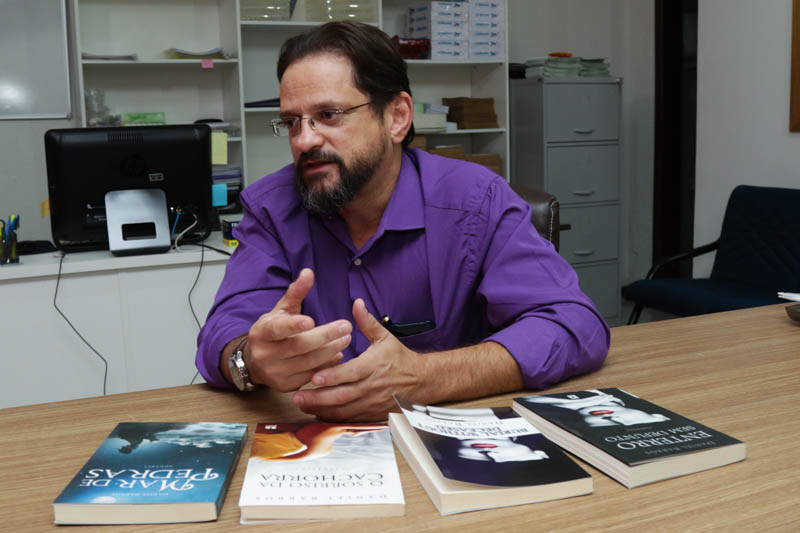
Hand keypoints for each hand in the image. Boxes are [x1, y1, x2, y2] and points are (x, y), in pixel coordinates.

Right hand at [243, 268, 352, 391]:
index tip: (312, 320)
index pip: (277, 329)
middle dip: (325, 336)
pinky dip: (326, 366)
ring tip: (346, 339)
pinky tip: (338, 355)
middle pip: (298, 346)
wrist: (255, 362)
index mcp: (262, 332)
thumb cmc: (273, 331)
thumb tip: (309, 272)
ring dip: (330, 351)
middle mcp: (265, 354)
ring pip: (307, 363)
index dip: (293, 325)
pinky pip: (310, 376)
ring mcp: (275, 373)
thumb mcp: (281, 310)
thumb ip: (296, 292)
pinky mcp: (286, 386)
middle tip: (346, 326)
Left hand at [291, 298, 424, 420]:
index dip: (332, 376)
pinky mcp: (371, 413)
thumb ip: (367, 322)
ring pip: (344, 409)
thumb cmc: (399, 358)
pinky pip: (349, 418)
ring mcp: (372, 402)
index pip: (351, 373)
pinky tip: (317, 412)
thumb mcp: (385, 337)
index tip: (314, 377)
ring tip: (302, 405)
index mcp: (374, 365)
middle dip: (319, 397)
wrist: (420, 381)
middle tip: (298, 396)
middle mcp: (372, 386)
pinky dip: (332, 417)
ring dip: (322, 409)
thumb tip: (356, 302)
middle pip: (343, 395)